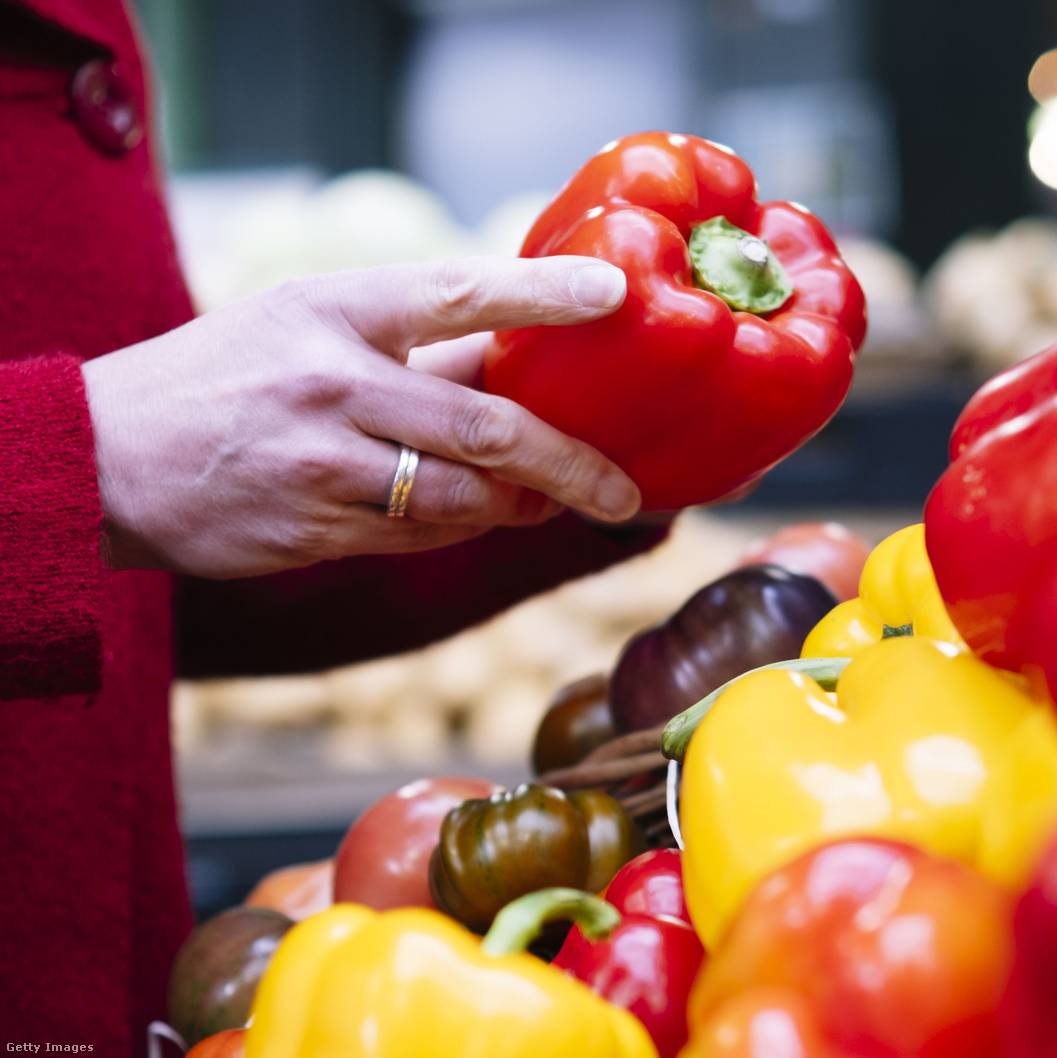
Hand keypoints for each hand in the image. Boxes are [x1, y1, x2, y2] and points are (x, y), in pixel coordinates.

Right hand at [82, 255, 638, 577]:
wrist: (107, 457)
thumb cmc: (220, 377)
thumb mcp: (298, 324)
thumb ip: (403, 342)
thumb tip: (511, 358)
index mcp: (333, 308)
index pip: (458, 292)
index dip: (543, 293)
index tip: (614, 297)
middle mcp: (333, 382)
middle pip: (488, 428)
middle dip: (571, 466)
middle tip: (623, 488)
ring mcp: (323, 463)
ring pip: (464, 498)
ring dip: (518, 505)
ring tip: (548, 500)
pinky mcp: (313, 528)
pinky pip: (419, 534)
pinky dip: (463, 527)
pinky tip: (478, 516)